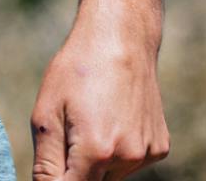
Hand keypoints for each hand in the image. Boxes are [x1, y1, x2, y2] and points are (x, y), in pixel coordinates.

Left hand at [30, 29, 168, 179]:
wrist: (122, 39)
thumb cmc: (77, 71)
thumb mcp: (46, 115)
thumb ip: (46, 164)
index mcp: (98, 151)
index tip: (54, 160)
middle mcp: (128, 157)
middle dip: (73, 171)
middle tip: (68, 133)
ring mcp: (147, 153)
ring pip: (110, 177)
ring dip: (95, 163)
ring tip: (89, 121)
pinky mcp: (159, 147)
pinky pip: (130, 163)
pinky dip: (116, 153)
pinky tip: (111, 120)